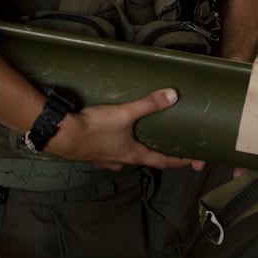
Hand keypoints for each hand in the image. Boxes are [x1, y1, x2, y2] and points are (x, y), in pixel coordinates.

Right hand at [46, 88, 205, 171]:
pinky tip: (117, 137)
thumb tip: (173, 96)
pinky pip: (112, 152)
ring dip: (138, 149)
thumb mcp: (124, 113)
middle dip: (159, 154)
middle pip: (146, 159)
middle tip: (170, 147)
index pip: (164, 161)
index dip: (181, 160)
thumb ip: (148, 104)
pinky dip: (120, 146)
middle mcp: (122, 161)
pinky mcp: (94, 155)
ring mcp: (106, 160)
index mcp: (133, 154)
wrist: (61, 136)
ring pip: (128, 156)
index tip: (195, 162)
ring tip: (143, 138)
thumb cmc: (94, 128)